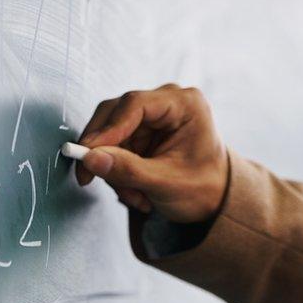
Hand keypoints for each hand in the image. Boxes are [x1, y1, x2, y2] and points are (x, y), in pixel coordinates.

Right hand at [75, 84, 228, 223]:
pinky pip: (110, 147)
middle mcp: (165, 102)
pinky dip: (115, 171)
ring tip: (133, 195)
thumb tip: (90, 159)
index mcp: (184, 104)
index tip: (88, 154)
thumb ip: (128, 170)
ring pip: (107, 134)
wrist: (214, 200)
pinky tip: (133, 190)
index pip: (134, 105)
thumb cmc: (203, 188)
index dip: (107, 129)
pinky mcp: (138, 132)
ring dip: (111, 168)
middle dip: (102, 150)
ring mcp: (150, 116)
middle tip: (88, 178)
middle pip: (113, 114)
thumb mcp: (166, 183)